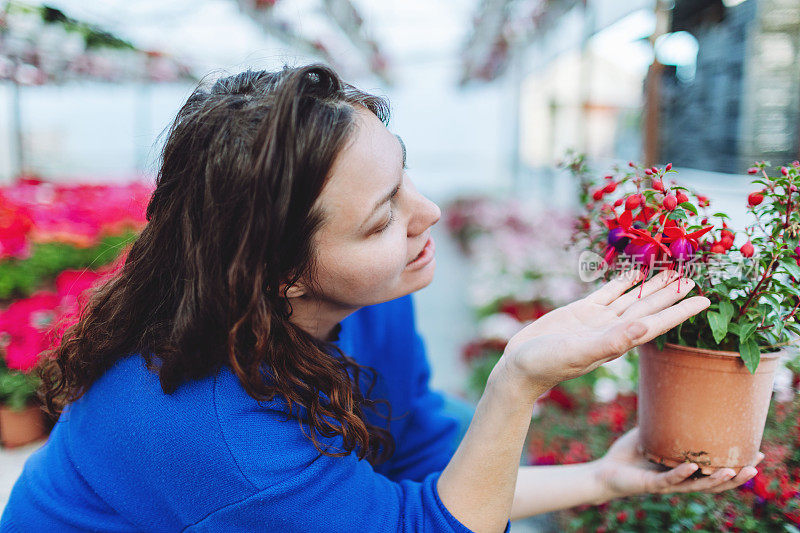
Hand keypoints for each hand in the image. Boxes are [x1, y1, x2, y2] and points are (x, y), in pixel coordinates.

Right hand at [500, 269, 709, 392]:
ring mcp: (597, 319)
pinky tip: (633, 274)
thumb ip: (611, 341)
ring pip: (631, 298)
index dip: (681, 311)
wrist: (520, 366)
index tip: (705, 301)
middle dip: (671, 294)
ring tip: (670, 270)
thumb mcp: (580, 352)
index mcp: (618, 340)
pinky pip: (607, 294)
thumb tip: (644, 328)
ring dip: (650, 286)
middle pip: (649, 308)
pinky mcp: (580, 311)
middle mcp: (613, 329)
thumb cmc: (548, 364)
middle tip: (693, 277)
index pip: (657, 323)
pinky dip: (622, 283)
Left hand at [593, 427, 761, 499]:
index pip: (716, 470)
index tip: (758, 454)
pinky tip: (694, 467)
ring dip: (717, 480)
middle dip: (736, 476)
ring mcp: (667, 484)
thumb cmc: (628, 454)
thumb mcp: (651, 433)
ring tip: (734, 470)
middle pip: (714, 482)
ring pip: (697, 486)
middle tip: (755, 465)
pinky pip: (670, 480)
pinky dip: (682, 474)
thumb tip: (679, 395)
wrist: (604, 470)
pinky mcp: (651, 485)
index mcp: (684, 469)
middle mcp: (680, 479)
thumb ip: (665, 420)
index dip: (737, 465)